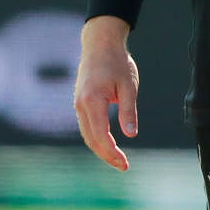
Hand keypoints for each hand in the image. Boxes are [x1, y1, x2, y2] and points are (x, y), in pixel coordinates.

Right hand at [73, 16, 137, 170]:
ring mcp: (78, 104)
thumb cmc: (117, 62)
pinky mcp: (80, 103)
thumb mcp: (128, 85)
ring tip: (118, 159)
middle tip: (124, 166)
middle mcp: (80, 105)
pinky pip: (86, 126)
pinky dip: (96, 138)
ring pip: (87, 134)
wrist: (99, 44)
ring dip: (101, 149)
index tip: (125, 163)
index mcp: (92, 101)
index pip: (101, 135)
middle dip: (107, 155)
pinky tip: (109, 144)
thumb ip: (128, 110)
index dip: (112, 152)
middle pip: (91, 139)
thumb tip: (131, 134)